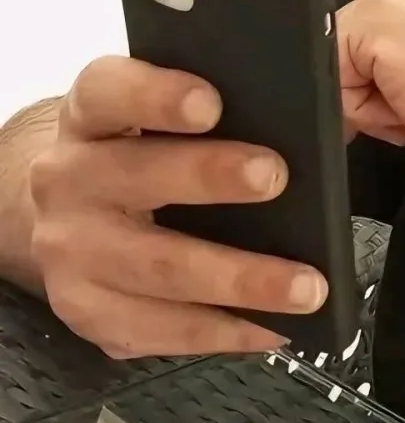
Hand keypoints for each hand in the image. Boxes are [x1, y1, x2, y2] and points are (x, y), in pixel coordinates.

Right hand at [29, 58, 328, 358]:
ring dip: (238, 279)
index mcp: (91, 115)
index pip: (109, 91)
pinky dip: (224, 331)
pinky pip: (159, 329)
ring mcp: (71, 252)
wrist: (73, 207)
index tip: (211, 104)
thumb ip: (228, 101)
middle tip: (274, 176)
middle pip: (137, 177)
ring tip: (305, 285)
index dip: (156, 96)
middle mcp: (69, 179)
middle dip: (210, 177)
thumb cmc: (145, 148)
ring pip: (157, 267)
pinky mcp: (89, 311)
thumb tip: (317, 110)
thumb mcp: (167, 108)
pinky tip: (275, 327)